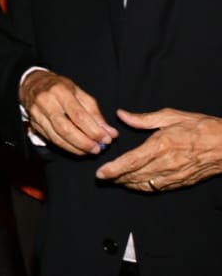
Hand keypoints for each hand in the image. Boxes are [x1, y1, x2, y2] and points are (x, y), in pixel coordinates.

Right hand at [21, 69, 116, 155]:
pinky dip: (67, 147)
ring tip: (90, 150)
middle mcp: (46, 103)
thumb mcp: (79, 93)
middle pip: (66, 129)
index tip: (107, 138)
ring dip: (76, 148)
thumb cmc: (60, 87)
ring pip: (57, 137)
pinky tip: (77, 148)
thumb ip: (95, 113)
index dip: (94, 130)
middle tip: (98, 149)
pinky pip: (51, 140)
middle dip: (84, 142)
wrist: (33, 83)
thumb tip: (110, 132)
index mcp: (60, 91)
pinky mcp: (34, 124)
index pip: (79, 115)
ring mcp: (37, 114)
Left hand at [96, 108, 221, 192]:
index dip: (114, 169)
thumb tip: (122, 115)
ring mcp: (176, 175)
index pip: (132, 161)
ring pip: (146, 184)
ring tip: (114, 180)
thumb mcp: (172, 116)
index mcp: (162, 145)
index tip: (100, 173)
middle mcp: (167, 163)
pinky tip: (135, 184)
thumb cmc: (202, 127)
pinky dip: (144, 187)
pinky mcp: (183, 182)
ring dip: (128, 184)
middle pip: (135, 175)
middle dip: (116, 178)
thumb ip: (144, 118)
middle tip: (101, 177)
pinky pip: (159, 188)